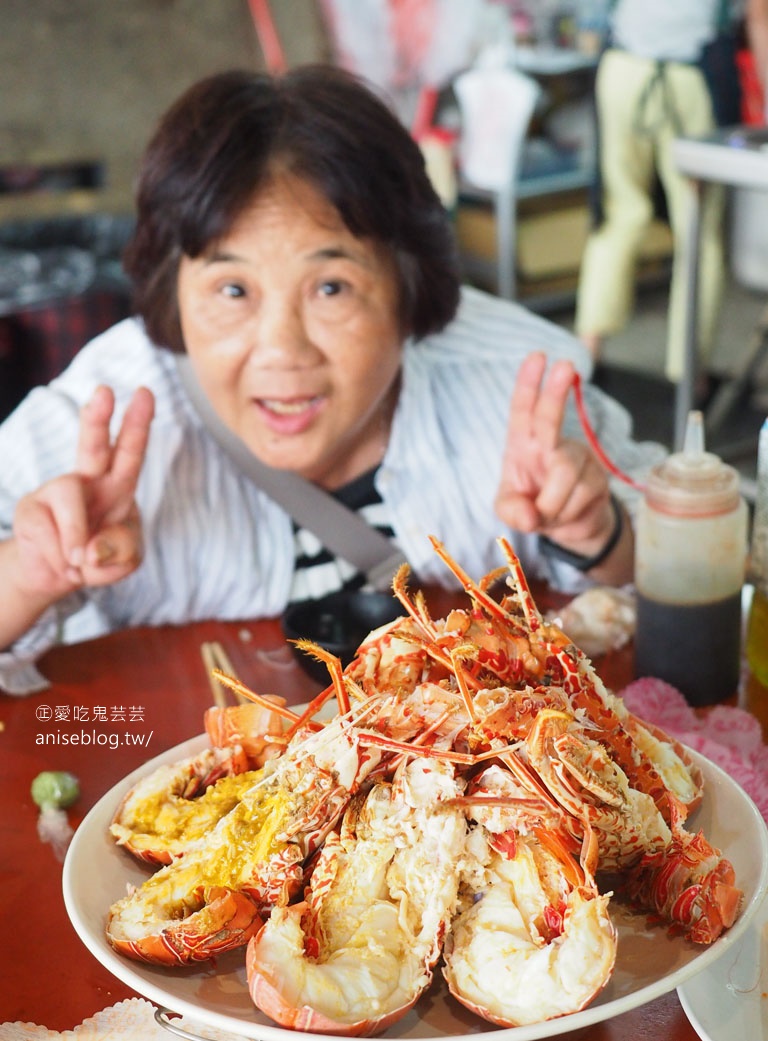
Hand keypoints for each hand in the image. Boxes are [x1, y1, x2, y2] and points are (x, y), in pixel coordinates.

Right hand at [11, 385, 154, 601]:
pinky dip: (61, 560)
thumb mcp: (126, 557)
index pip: (130, 451)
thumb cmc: (100, 556)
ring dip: (77, 537)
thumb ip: (122, 551)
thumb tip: (91, 550)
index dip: (139, 424)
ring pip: (70, 501)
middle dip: (98, 418)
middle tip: (105, 391)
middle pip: (93, 444)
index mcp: (118, 483)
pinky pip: (49, 535)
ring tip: (78, 560)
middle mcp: (87, 479)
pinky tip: (62, 563)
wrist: (58, 574)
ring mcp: (55, 491)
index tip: (145, 393)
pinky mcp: (30, 509)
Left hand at [494, 352, 617, 558]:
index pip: (523, 409)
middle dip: (555, 392)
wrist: (569, 528)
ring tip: (549, 512)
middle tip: (565, 364)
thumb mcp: (510, 510)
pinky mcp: (599, 477)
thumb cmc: (533, 507)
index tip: (537, 357)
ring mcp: (578, 457)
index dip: (528, 383)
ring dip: (551, 504)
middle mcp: (551, 443)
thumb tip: (529, 517)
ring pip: (563, 474)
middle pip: (550, 417)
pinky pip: (580, 495)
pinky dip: (567, 513)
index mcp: (524, 442)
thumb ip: (511, 512)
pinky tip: (568, 513)